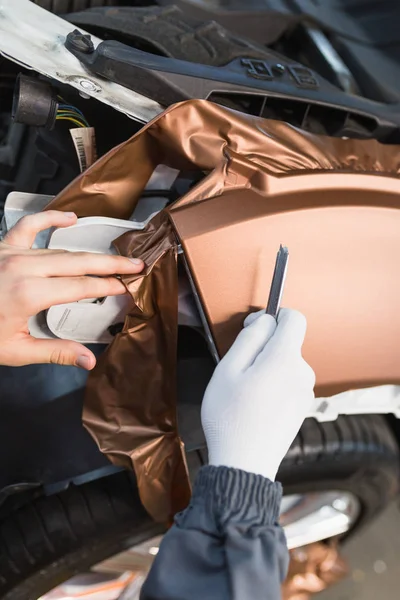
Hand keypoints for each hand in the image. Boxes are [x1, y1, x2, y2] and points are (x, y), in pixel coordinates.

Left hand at [0, 211, 143, 368]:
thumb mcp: (15, 350)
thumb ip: (56, 352)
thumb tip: (90, 361)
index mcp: (30, 293)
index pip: (82, 286)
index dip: (108, 286)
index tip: (128, 287)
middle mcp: (25, 267)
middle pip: (79, 262)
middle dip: (111, 264)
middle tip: (136, 264)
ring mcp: (12, 252)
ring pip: (61, 249)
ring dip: (89, 252)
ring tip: (114, 255)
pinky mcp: (2, 246)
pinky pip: (30, 226)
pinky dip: (51, 219)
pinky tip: (70, 218)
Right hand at [201, 308, 314, 479]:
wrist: (243, 464)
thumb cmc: (230, 418)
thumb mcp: (227, 369)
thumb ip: (249, 338)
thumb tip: (265, 321)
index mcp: (285, 360)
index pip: (295, 319)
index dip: (273, 315)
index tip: (254, 327)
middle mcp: (303, 374)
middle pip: (287, 343)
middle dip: (263, 347)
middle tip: (238, 369)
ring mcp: (305, 393)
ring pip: (285, 364)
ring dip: (266, 368)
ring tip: (244, 391)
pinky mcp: (301, 408)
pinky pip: (287, 383)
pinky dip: (272, 385)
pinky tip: (254, 404)